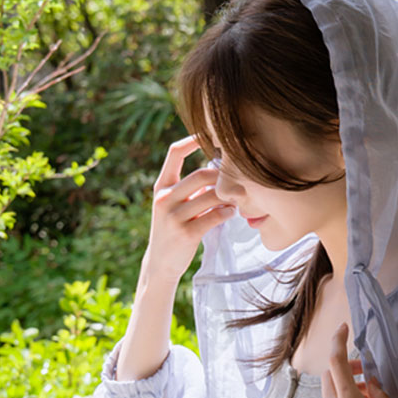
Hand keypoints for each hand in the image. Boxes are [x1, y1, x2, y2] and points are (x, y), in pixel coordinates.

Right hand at [145, 135, 235, 282]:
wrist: (161, 263)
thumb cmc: (173, 230)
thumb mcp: (174, 205)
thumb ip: (191, 189)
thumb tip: (219, 169)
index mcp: (161, 187)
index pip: (174, 153)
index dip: (193, 139)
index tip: (211, 134)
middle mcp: (164, 198)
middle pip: (200, 174)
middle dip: (222, 177)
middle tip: (237, 182)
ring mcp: (173, 216)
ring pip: (210, 196)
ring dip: (229, 197)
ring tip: (236, 200)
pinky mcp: (186, 233)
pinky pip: (214, 216)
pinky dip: (227, 213)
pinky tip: (231, 213)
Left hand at [321, 323, 397, 397]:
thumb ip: (378, 394)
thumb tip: (370, 381)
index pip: (336, 363)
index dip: (338, 341)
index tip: (343, 328)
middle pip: (329, 377)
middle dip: (343, 367)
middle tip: (363, 369)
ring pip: (330, 394)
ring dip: (345, 386)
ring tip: (369, 393)